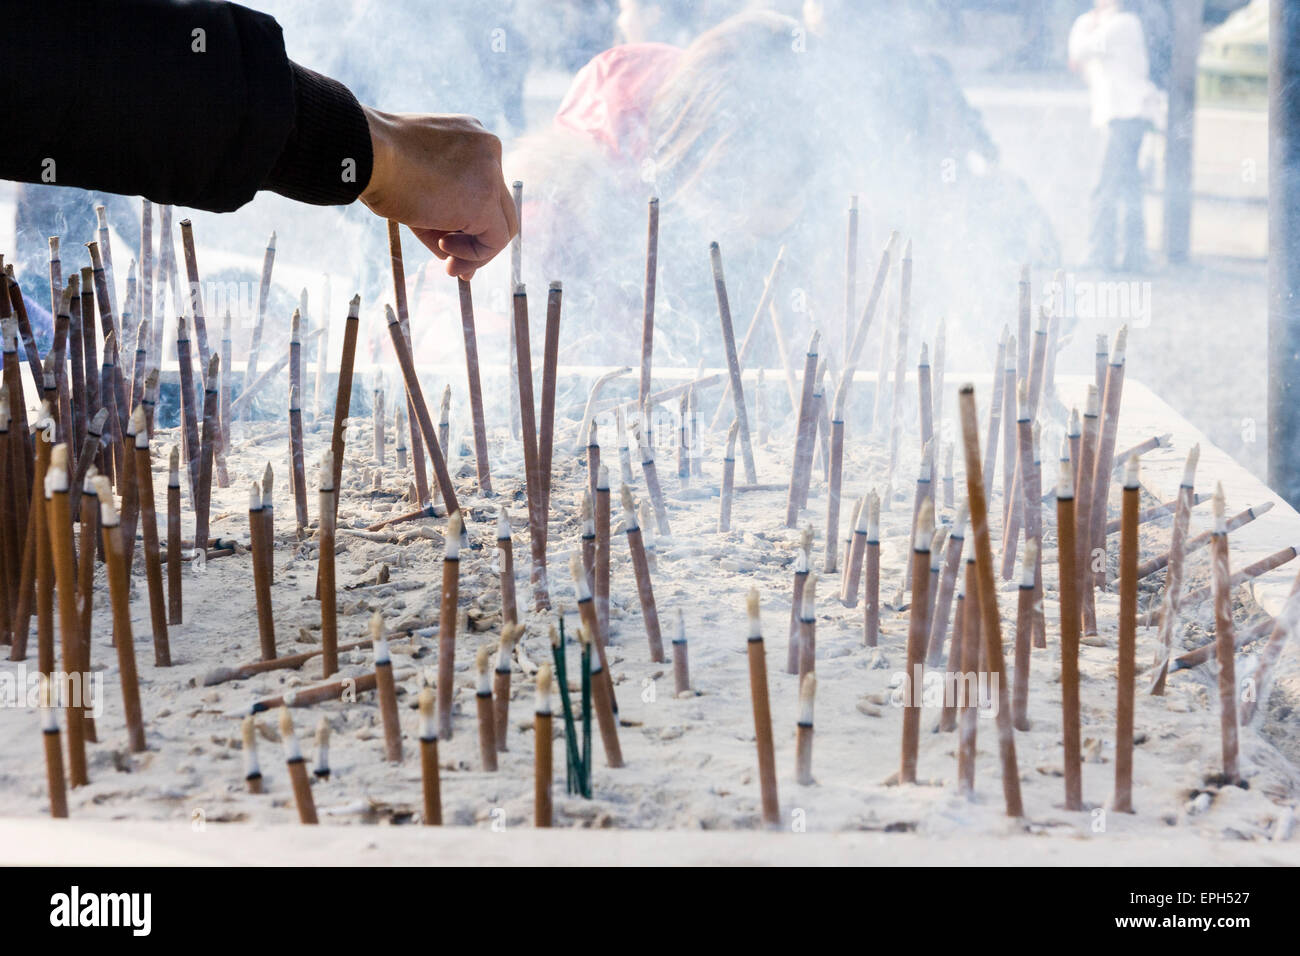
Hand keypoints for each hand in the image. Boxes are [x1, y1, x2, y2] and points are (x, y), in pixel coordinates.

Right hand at [360, 108, 517, 279]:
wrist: (367, 151)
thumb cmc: (379, 165)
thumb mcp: (417, 187)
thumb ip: (441, 217)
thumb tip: (453, 257)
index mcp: (472, 140)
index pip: (484, 187)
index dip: (469, 221)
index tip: (446, 243)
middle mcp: (488, 150)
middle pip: (498, 206)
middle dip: (476, 240)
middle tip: (451, 264)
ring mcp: (492, 172)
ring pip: (502, 224)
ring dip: (474, 251)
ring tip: (447, 262)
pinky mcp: (486, 198)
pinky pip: (496, 239)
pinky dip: (475, 254)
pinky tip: (444, 250)